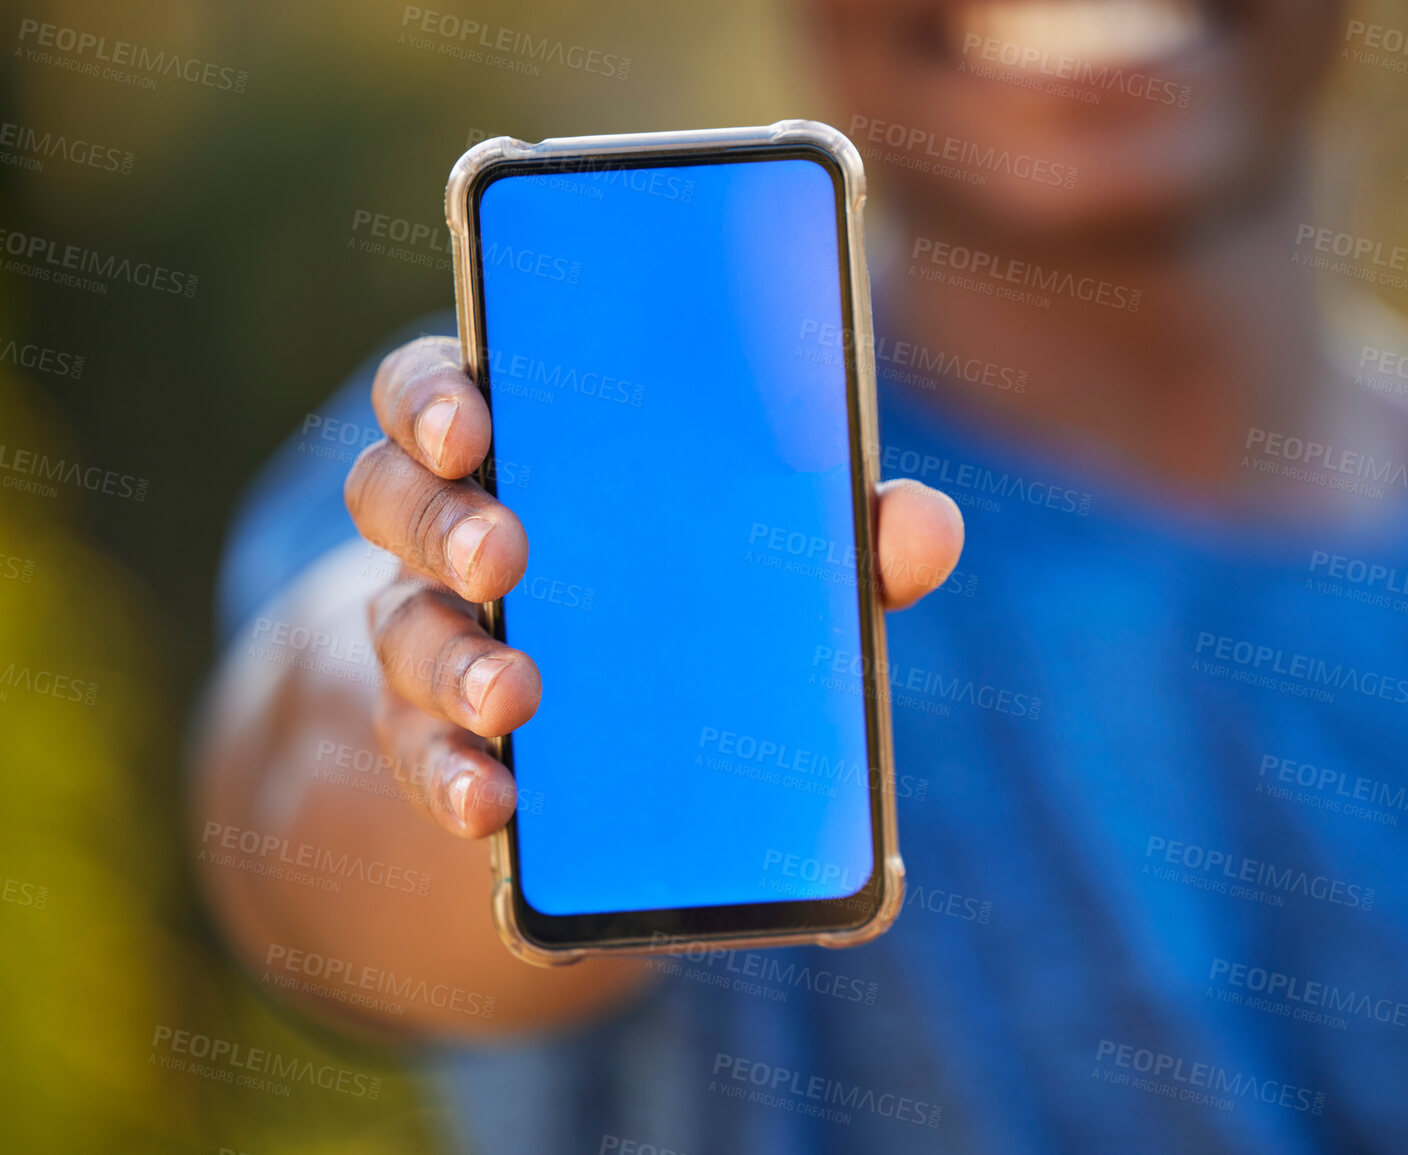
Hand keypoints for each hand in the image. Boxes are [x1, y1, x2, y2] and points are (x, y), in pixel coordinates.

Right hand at [344, 335, 965, 839]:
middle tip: (507, 555)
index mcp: (513, 446)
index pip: (434, 389)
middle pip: (393, 496)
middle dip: (444, 523)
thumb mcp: (749, 549)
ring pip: (400, 626)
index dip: (433, 395)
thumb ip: (833, 529)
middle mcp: (443, 528)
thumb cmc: (669, 582)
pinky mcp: (430, 732)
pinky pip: (418, 750)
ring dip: (454, 661)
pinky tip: (493, 800)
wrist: (584, 710)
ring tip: (515, 695)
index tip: (474, 420)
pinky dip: (451, 777)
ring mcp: (424, 630)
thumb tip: (927, 528)